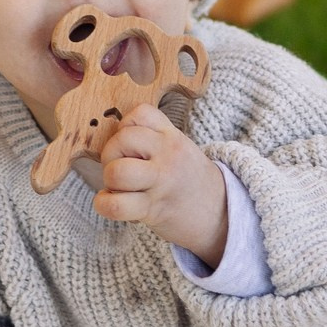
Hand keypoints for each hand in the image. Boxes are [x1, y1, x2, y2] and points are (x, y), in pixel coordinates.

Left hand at [92, 104, 228, 265]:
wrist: (221, 213)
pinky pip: (115, 205)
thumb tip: (111, 134)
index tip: (131, 144)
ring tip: (120, 186)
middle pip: (121, 140)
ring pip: (116, 172)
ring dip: (109, 180)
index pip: (140, 113)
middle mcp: (168, 156)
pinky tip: (111, 202)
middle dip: (110, 155)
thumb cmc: (188, 179)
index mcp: (172, 137)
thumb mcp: (179, 147)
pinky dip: (104, 204)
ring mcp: (161, 182)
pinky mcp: (152, 209)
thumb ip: (152, 137)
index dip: (125, 126)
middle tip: (122, 168)